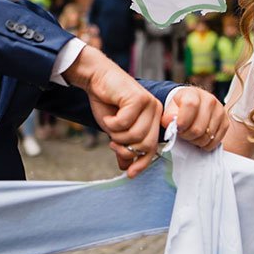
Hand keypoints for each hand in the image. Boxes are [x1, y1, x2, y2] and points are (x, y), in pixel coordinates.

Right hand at [64, 46, 161, 177]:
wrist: (96, 80)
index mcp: (154, 120)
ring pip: (136, 135)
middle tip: (112, 142)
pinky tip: (108, 115)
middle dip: (126, 148)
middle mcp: (156, 112)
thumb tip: (126, 169)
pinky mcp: (139, 98)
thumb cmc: (107, 104)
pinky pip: (125, 123)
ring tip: (110, 124)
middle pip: (145, 145)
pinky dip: (112, 123)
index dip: (141, 163)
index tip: (129, 174)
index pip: (153, 149)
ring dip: (117, 134)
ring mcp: (149, 104)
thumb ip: (123, 147)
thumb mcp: (116, 131)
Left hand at [162, 87, 228, 151]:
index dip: (182, 121)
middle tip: (183, 134)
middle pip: (198, 128)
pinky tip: (199, 139)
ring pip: (206, 136)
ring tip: (191, 135)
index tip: (177, 127)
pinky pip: (215, 141)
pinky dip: (205, 144)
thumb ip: (168, 117)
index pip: (190, 106)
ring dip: (196, 141)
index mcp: (193, 93)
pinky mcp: (226, 122)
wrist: (194, 104)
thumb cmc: (180, 108)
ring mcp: (220, 111)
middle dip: (187, 136)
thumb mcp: (170, 108)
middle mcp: (209, 100)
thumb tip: (172, 124)